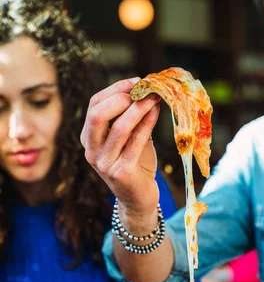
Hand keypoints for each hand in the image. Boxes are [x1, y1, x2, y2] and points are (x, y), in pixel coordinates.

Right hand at [80, 78, 160, 218]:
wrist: (139, 199)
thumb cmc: (136, 165)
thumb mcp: (130, 138)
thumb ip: (131, 117)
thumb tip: (145, 88)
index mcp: (88, 138)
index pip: (94, 105)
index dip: (114, 90)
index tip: (136, 82)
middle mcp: (91, 151)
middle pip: (97, 114)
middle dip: (121, 97)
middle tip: (142, 90)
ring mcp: (104, 163)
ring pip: (119, 127)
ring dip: (138, 108)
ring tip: (155, 98)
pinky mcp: (121, 172)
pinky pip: (135, 142)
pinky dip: (147, 124)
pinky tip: (156, 113)